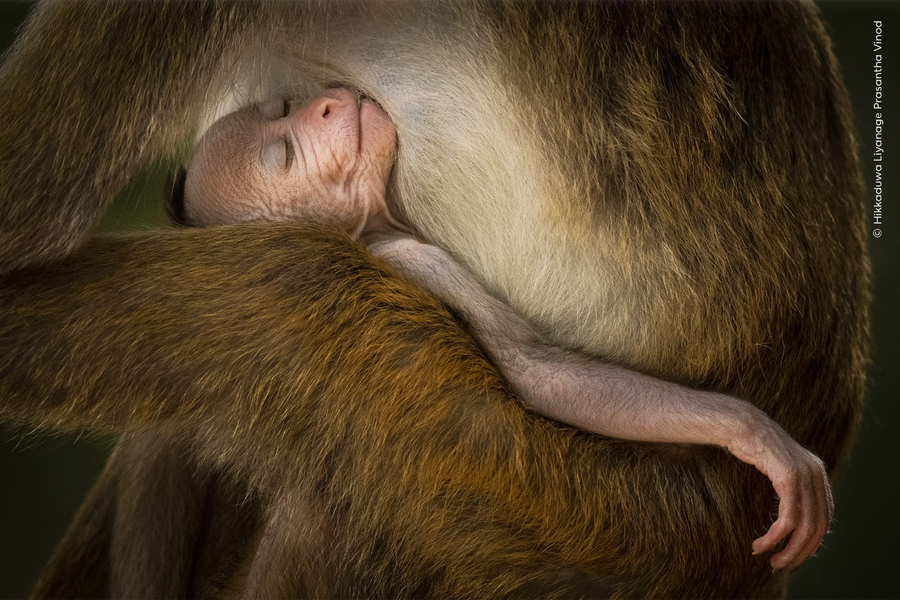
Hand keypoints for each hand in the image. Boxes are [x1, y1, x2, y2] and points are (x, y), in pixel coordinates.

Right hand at [726, 417, 832, 571]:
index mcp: (818, 472)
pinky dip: (775, 536)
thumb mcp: (778, 468)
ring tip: (771, 559)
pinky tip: (762, 543)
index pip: (824, 518)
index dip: (811, 542)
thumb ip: (791, 486)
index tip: (794, 555)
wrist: (739, 424)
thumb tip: (791, 515)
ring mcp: (805, 474)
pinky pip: (787, 518)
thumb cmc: (751, 446)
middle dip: (800, 551)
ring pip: (804, 526)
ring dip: (787, 549)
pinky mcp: (789, 477)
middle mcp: (817, 473)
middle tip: (782, 564)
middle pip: (818, 526)